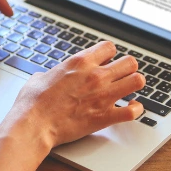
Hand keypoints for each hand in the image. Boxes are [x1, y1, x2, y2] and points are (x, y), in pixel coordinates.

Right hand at [1, 41, 144, 149]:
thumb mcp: (40, 76)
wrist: (34, 124)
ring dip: (134, 84)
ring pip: (137, 81)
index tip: (106, 61)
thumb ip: (54, 73)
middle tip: (121, 75)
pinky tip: (131, 108)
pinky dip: (136, 110)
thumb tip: (50, 76)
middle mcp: (96, 76)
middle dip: (127, 68)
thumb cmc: (33, 101)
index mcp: (80, 62)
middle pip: (130, 62)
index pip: (109, 47)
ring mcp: (103, 96)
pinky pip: (133, 111)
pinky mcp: (105, 116)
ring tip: (128, 89)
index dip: (109, 54)